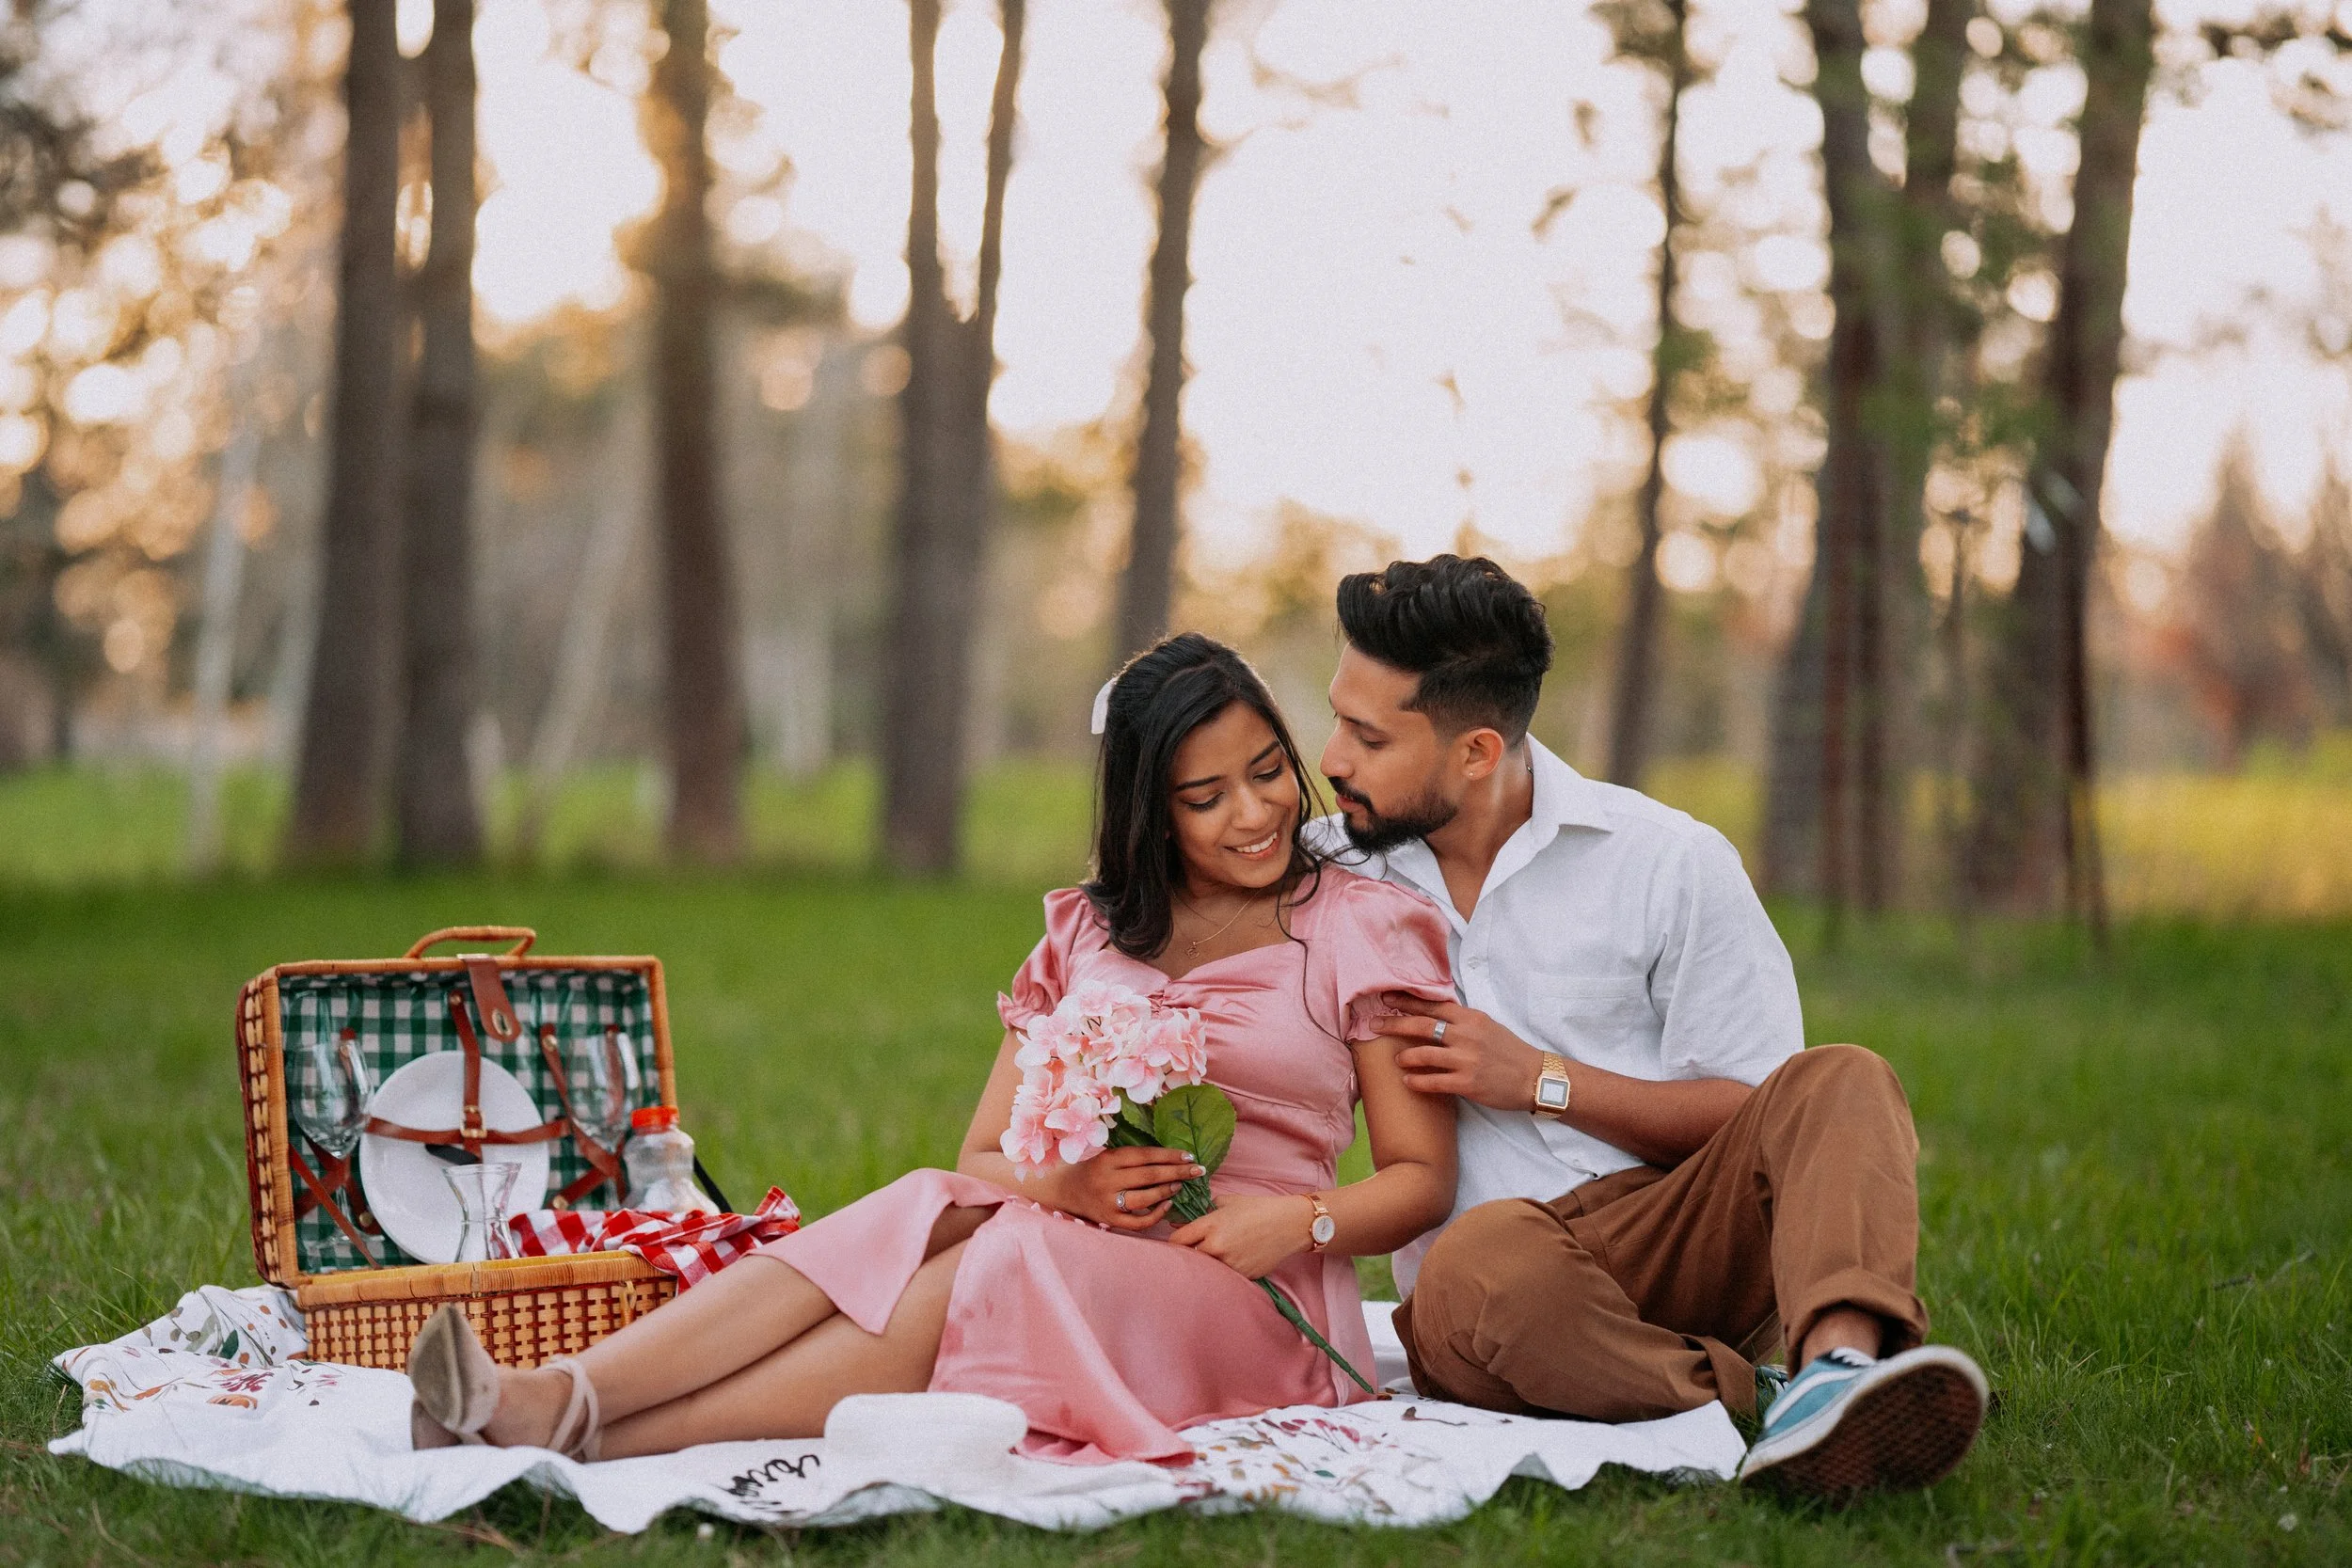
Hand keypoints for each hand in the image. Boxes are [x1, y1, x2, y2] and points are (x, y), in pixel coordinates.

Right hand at [1033, 1146, 1203, 1231]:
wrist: (1065, 1190)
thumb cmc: (1094, 1170)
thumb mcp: (1109, 1156)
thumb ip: (1134, 1158)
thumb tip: (1171, 1158)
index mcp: (1109, 1159)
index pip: (1146, 1156)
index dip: (1170, 1156)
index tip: (1189, 1156)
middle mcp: (1108, 1179)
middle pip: (1149, 1175)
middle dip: (1177, 1172)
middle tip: (1198, 1170)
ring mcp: (1108, 1201)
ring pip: (1145, 1198)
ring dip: (1167, 1191)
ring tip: (1180, 1185)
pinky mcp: (1110, 1220)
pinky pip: (1138, 1221)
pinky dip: (1156, 1214)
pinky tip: (1167, 1205)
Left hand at [1170, 1192, 1314, 1278]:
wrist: (1289, 1224)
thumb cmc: (1260, 1208)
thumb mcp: (1230, 1201)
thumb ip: (1208, 1210)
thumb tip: (1190, 1220)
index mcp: (1210, 1225)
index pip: (1178, 1240)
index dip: (1174, 1242)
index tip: (1176, 1244)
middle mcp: (1216, 1246)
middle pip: (1189, 1258)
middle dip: (1190, 1254)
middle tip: (1193, 1252)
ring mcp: (1229, 1263)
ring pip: (1207, 1269)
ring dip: (1208, 1265)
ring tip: (1216, 1258)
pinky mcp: (1243, 1275)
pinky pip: (1226, 1276)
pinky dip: (1226, 1271)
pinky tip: (1235, 1261)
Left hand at [1374, 993, 1544, 1113]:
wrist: (1535, 1077)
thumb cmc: (1510, 1052)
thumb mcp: (1488, 1027)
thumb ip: (1462, 1021)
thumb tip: (1435, 1016)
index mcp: (1471, 1018)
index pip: (1434, 1005)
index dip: (1407, 1002)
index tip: (1387, 999)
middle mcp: (1467, 1035)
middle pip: (1422, 1025)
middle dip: (1394, 1024)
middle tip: (1374, 1024)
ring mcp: (1467, 1059)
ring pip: (1424, 1054)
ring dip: (1405, 1056)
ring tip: (1396, 1060)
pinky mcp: (1467, 1083)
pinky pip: (1434, 1081)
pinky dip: (1417, 1081)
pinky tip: (1407, 1081)